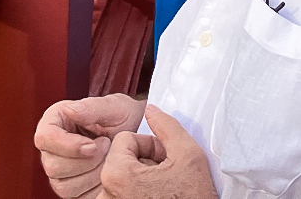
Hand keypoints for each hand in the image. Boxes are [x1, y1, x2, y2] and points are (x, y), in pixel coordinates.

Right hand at [35, 95, 145, 198]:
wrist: (134, 133)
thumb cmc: (120, 115)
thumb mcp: (111, 106)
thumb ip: (91, 107)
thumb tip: (70, 109)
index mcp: (54, 122)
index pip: (45, 138)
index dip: (68, 145)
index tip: (93, 145)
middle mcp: (52, 148)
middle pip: (53, 166)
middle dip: (85, 162)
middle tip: (107, 146)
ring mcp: (59, 170)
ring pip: (63, 186)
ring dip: (91, 175)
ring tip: (108, 158)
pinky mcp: (70, 186)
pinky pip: (75, 197)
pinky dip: (94, 188)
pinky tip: (107, 172)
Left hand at [99, 106, 216, 198]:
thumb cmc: (193, 197)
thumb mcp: (188, 154)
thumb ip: (166, 126)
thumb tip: (151, 110)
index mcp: (116, 175)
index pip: (125, 140)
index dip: (149, 144)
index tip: (165, 158)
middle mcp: (106, 195)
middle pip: (120, 160)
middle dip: (144, 162)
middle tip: (166, 173)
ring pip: (121, 179)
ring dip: (141, 179)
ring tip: (163, 187)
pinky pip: (122, 196)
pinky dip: (138, 193)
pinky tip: (158, 196)